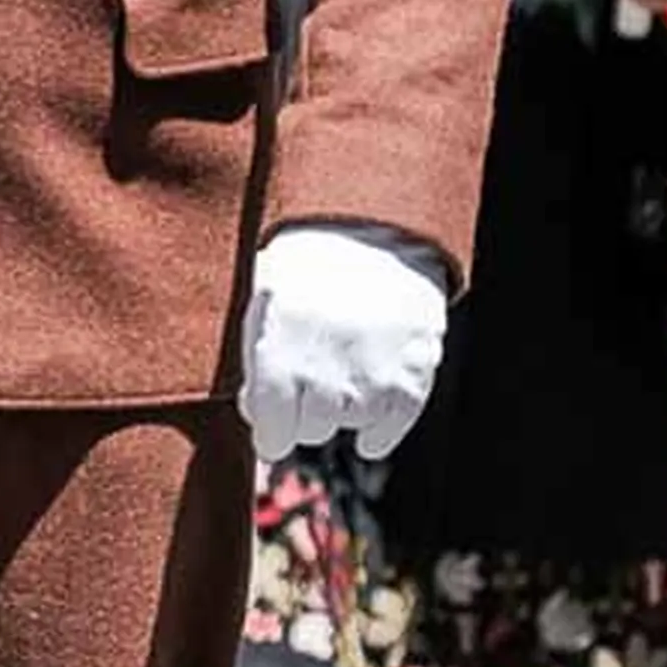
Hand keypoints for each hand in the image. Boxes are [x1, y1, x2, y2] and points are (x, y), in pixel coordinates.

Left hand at [240, 226, 449, 462]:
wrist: (376, 234)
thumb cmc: (311, 268)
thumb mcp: (265, 303)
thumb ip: (256, 367)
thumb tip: (259, 423)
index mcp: (279, 348)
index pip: (272, 432)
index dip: (272, 431)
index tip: (276, 426)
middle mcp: (325, 371)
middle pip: (311, 432)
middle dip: (307, 411)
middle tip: (315, 372)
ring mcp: (371, 379)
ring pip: (349, 426)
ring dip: (344, 407)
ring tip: (346, 363)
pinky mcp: (411, 381)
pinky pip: (387, 431)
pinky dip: (378, 428)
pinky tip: (371, 396)